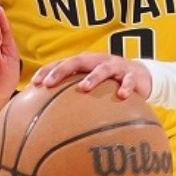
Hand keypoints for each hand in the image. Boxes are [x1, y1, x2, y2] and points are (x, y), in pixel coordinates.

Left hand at [32, 52, 152, 99]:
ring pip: (103, 69)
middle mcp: (98, 61)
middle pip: (78, 61)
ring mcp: (116, 66)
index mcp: (86, 62)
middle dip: (62, 71)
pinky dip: (126, 87)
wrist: (141, 75)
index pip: (62, 63)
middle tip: (49, 83)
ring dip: (92, 77)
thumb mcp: (91, 84)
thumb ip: (73, 94)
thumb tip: (48, 115)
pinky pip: (129, 81)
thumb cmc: (110, 83)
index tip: (34, 83)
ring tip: (83, 88)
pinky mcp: (132, 75)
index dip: (48, 71)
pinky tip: (121, 96)